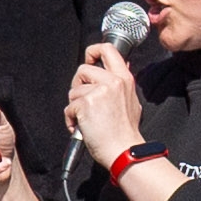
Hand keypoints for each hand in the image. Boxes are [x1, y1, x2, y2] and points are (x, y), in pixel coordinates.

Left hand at [63, 42, 146, 169]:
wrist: (124, 151)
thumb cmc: (125, 131)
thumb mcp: (131, 101)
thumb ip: (121, 84)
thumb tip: (121, 65)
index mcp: (124, 78)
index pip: (108, 49)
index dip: (93, 50)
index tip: (89, 59)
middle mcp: (112, 81)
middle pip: (83, 69)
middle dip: (78, 84)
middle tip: (84, 101)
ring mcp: (99, 92)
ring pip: (74, 90)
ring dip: (75, 106)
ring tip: (87, 120)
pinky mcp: (86, 104)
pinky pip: (69, 107)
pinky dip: (71, 119)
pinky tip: (83, 128)